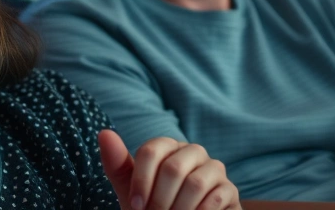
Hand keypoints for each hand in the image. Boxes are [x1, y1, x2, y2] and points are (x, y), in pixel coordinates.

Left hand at [98, 129, 239, 209]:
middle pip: (173, 168)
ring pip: (194, 184)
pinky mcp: (230, 190)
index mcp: (167, 147)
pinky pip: (215, 198)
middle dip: (159, 199)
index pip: (151, 151)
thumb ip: (116, 163)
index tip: (135, 205)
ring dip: (178, 209)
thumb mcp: (130, 190)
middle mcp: (193, 152)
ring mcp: (214, 169)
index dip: (141, 180)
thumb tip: (104, 132)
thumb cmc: (151, 207)